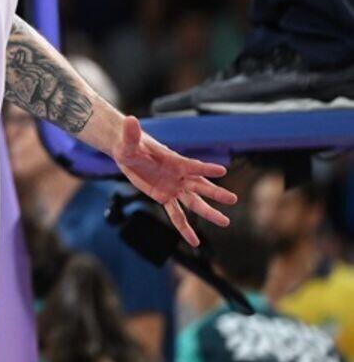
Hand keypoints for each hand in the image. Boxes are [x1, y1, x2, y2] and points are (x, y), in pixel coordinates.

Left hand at [111, 116, 237, 246]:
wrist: (128, 152)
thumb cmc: (130, 144)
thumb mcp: (128, 140)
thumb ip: (131, 133)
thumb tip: (129, 119)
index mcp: (173, 160)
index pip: (192, 165)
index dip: (205, 168)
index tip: (222, 170)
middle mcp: (178, 175)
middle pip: (200, 185)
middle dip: (215, 192)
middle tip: (233, 199)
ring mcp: (173, 187)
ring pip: (194, 202)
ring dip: (208, 212)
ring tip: (225, 222)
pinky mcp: (164, 197)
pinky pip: (176, 215)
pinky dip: (184, 228)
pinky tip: (194, 242)